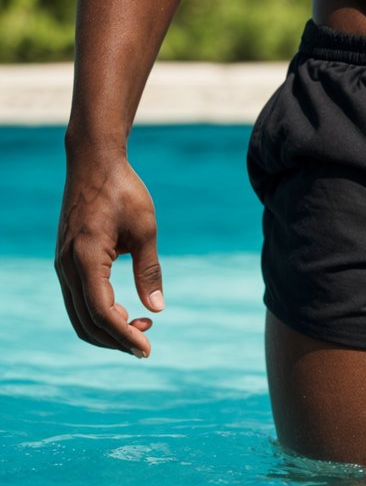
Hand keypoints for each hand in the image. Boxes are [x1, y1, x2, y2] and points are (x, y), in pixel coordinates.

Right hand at [55, 151, 163, 356]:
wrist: (94, 162)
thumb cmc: (123, 190)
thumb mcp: (145, 228)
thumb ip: (149, 270)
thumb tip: (157, 310)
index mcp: (86, 259)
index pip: (103, 314)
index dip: (125, 336)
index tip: (148, 350)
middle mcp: (67, 267)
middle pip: (86, 323)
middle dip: (116, 339)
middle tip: (147, 341)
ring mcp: (62, 265)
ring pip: (78, 315)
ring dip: (107, 328)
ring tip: (139, 323)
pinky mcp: (65, 261)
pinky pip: (77, 300)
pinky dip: (98, 312)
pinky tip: (123, 307)